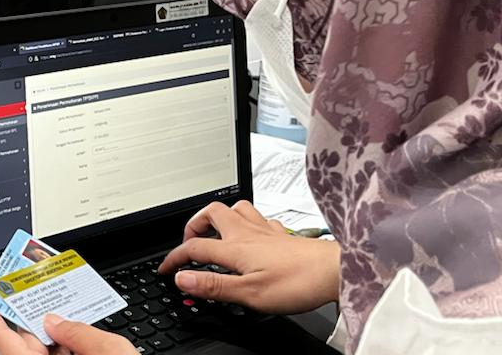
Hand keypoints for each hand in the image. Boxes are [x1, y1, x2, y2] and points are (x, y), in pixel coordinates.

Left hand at [0, 294, 135, 354]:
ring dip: (53, 331)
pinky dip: (66, 347)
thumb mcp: (110, 353)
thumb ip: (81, 334)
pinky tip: (76, 330)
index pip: (3, 341)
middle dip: (29, 315)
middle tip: (29, 287)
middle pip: (25, 344)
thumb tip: (58, 322)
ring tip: (60, 304)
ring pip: (45, 353)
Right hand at [158, 200, 339, 314]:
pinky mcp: (282, 234)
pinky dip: (248, 224)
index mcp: (235, 248)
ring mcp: (265, 230)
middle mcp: (247, 233)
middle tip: (189, 243)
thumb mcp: (249, 293)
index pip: (194, 248)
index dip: (175, 258)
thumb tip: (182, 279)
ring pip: (235, 208)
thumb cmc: (297, 283)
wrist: (334, 272)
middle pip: (211, 213)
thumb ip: (213, 286)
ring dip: (220, 217)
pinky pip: (259, 219)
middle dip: (193, 225)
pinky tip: (253, 235)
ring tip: (215, 233)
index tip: (166, 269)